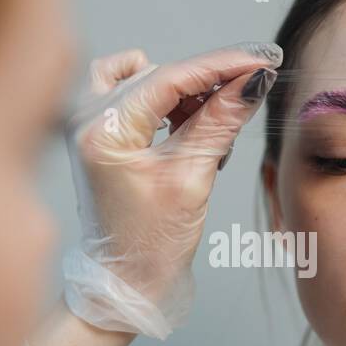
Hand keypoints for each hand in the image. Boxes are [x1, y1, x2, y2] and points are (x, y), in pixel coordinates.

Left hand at [61, 42, 280, 338]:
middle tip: (252, 90)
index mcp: (102, 131)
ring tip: (215, 126)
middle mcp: (84, 118)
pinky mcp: (95, 131)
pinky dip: (163, 99)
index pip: (171, 78)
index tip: (262, 59)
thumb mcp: (192, 180)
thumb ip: (219, 123)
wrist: (121, 286)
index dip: (222, 65)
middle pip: (160, 74)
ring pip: (146, 78)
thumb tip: (252, 82)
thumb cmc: (148, 246)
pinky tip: (187, 124)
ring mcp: (84, 123)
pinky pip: (130, 91)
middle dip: (208, 83)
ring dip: (186, 93)